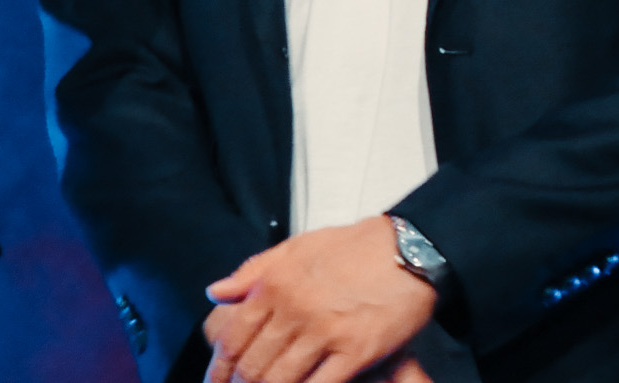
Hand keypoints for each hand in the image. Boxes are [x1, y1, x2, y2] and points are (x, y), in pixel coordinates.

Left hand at [202, 216, 435, 382]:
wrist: (405, 250)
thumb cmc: (351, 248)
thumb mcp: (294, 248)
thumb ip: (252, 271)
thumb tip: (216, 292)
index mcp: (274, 285)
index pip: (233, 336)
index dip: (218, 367)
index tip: (214, 381)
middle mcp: (293, 310)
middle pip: (252, 365)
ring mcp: (324, 333)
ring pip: (280, 380)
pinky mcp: (355, 352)